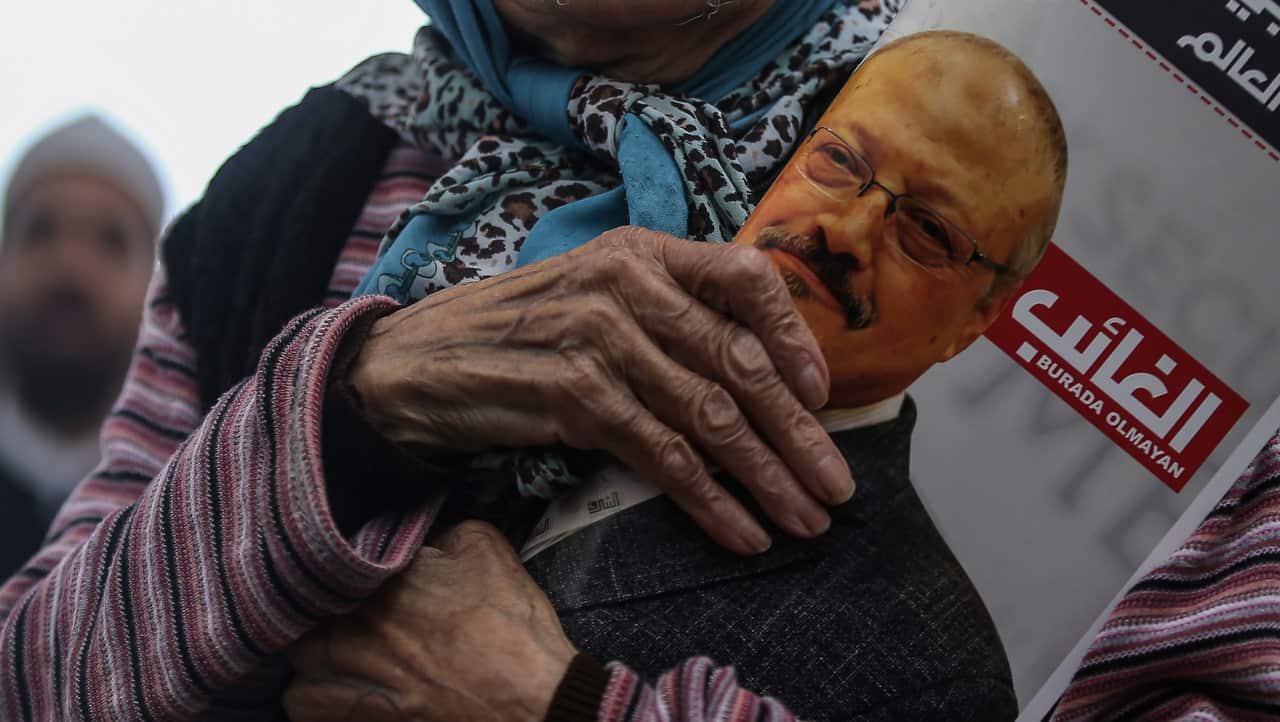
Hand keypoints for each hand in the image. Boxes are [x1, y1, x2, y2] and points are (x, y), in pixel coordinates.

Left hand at [285, 521, 576, 721]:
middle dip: (320, 603)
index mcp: (383, 574)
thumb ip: (437, 530)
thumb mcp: (485, 548)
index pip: (335, 551)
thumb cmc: (511, 627)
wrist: (531, 700)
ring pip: (296, 656)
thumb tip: (415, 537)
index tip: (355, 562)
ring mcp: (351, 674)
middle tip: (343, 604)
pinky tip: (339, 688)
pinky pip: (301, 705)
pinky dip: (314, 697)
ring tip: (338, 649)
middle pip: (304, 604)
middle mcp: (356, 621)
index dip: (342, 556)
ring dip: (312, 651)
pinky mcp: (356, 716)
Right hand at [349, 226, 854, 553]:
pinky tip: (741, 533)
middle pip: (739, 362)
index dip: (796, 335)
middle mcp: (627, 286)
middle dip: (798, 434)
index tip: (823, 393)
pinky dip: (711, 501)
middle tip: (836, 487)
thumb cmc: (522, 332)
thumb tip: (757, 370)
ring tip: (804, 521)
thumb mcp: (596, 294)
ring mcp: (600, 339)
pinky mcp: (575, 396)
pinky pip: (664, 457)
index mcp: (642, 252)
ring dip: (767, 478)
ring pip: (710, 416)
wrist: (422, 360)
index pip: (745, 276)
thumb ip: (668, 312)